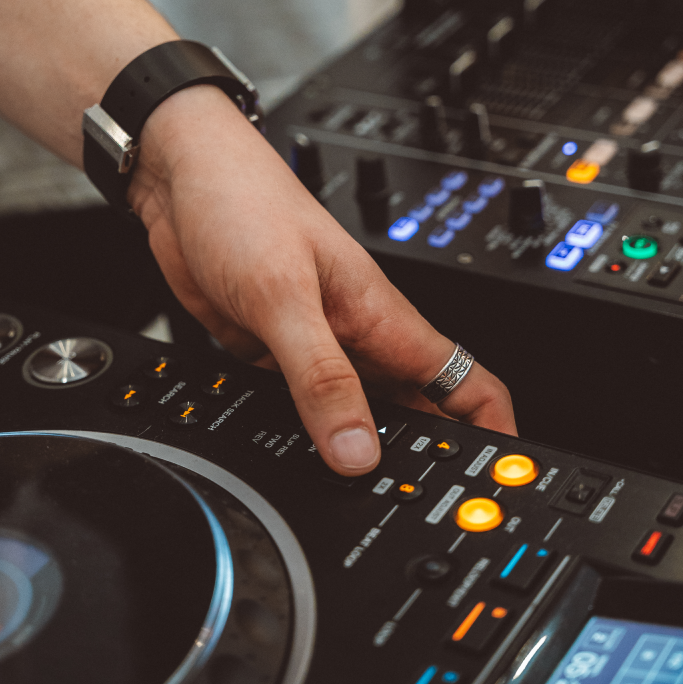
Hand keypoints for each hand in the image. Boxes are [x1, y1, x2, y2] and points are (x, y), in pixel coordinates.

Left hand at [129, 85, 516, 475]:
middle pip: (415, 410)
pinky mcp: (277, 353)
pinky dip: (308, 433)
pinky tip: (298, 452)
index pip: (466, 381)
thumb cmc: (244, 206)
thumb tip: (356, 450)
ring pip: (357, 412)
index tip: (499, 475)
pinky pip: (306, 405)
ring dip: (361, 449)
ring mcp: (318, 347)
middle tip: (417, 502)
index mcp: (382, 317)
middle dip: (423, 456)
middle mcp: (358, 336)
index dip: (493, 431)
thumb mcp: (285, 296)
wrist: (183, 181)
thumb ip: (322, 377)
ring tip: (359, 492)